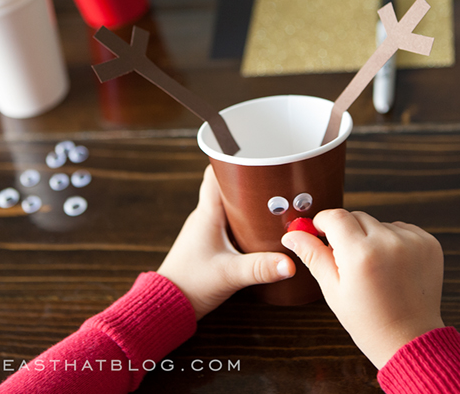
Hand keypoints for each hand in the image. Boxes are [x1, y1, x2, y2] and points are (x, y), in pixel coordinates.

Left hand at [158, 166, 295, 319]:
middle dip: (253, 182)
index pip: (217, 173)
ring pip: (231, 205)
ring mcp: (207, 229)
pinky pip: (230, 222)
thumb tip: (291, 262)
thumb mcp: (230, 274)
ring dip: (250, 202)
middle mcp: (206, 216)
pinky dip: (246, 220)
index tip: (259, 155)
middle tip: (279, 179)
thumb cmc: (190, 284)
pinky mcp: (211, 243)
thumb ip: (260, 268)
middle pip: (229, 187)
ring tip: (278, 200)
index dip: (236, 161)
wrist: (168, 305)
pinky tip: (263, 227)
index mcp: (207, 214)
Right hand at [281, 209, 444, 368]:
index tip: (319, 232)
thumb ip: (313, 255)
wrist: (409, 339)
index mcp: (360, 254)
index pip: (335, 217)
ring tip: (373, 268)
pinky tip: (392, 266)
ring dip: (371, 237)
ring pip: (379, 223)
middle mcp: (389, 242)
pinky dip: (393, 241)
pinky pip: (402, 229)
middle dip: (347, 232)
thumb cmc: (368, 321)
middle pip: (357, 216)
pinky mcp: (429, 243)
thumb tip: (292, 234)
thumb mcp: (332, 289)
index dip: (323, 222)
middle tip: (347, 260)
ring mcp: (413, 242)